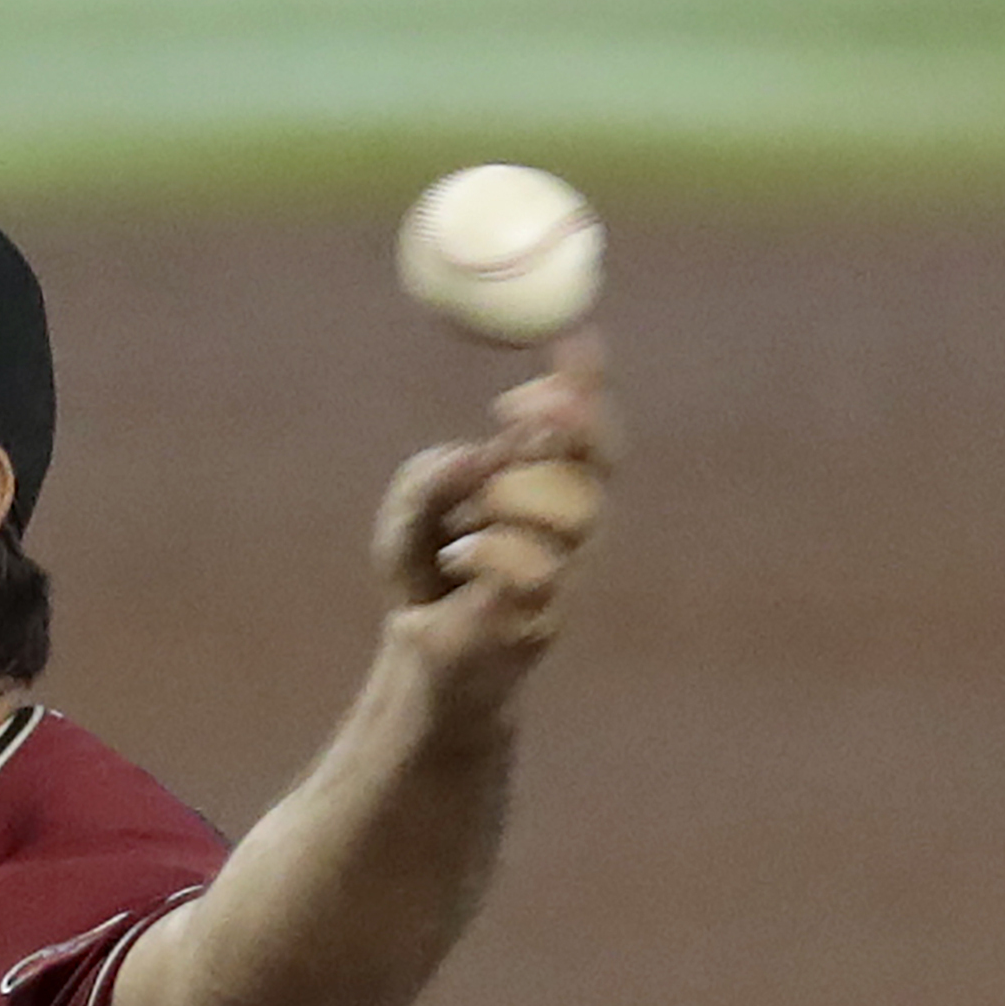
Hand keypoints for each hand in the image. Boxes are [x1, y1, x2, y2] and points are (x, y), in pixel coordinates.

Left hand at [373, 330, 613, 703]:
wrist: (420, 667)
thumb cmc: (426, 577)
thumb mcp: (407, 515)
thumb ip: (430, 480)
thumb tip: (472, 458)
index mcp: (548, 490)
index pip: (587, 430)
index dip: (587, 384)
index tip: (570, 338)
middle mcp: (567, 531)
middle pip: (596, 467)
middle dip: (566, 424)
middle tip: (515, 409)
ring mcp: (560, 578)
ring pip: (572, 516)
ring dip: (517, 495)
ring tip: (468, 519)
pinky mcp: (536, 623)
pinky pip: (534, 572)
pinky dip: (493, 552)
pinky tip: (459, 559)